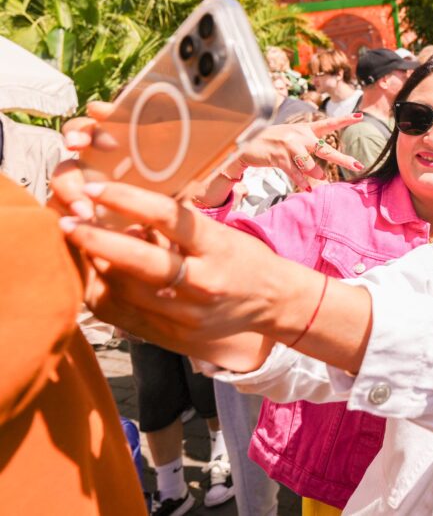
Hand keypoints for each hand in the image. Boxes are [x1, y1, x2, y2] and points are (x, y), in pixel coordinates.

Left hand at [59, 180, 320, 366]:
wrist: (273, 304)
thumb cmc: (244, 259)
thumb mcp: (219, 233)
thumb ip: (175, 226)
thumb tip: (122, 212)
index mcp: (217, 247)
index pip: (168, 217)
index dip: (126, 200)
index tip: (95, 188)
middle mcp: (202, 282)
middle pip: (139, 262)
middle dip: (96, 240)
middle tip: (67, 221)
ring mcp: (185, 314)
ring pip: (123, 290)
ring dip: (94, 265)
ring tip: (76, 245)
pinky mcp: (171, 336)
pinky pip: (121, 316)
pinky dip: (101, 293)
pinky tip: (91, 276)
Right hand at [226, 114, 365, 191]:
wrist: (247, 144)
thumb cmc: (273, 142)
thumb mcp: (291, 137)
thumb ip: (307, 149)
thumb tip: (321, 174)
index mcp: (304, 129)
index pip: (328, 124)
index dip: (344, 120)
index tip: (361, 116)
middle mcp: (299, 136)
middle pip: (325, 149)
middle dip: (343, 159)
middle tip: (358, 165)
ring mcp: (289, 146)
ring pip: (310, 165)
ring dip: (315, 174)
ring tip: (318, 180)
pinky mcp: (279, 157)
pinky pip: (296, 173)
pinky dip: (303, 182)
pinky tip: (308, 188)